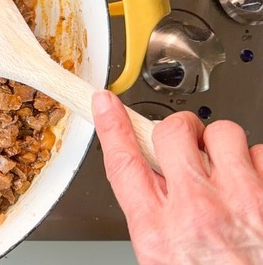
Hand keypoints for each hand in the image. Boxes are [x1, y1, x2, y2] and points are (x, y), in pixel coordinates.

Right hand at [92, 90, 262, 264]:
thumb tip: (153, 182)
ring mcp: (243, 201)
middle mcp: (198, 211)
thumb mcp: (166, 259)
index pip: (124, 162)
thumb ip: (155, 218)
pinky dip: (259, 163)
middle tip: (184, 143)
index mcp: (159, 232)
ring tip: (226, 170)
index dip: (111, 126)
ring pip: (224, 133)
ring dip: (223, 146)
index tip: (106, 104)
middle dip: (178, 131)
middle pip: (173, 133)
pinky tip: (255, 185)